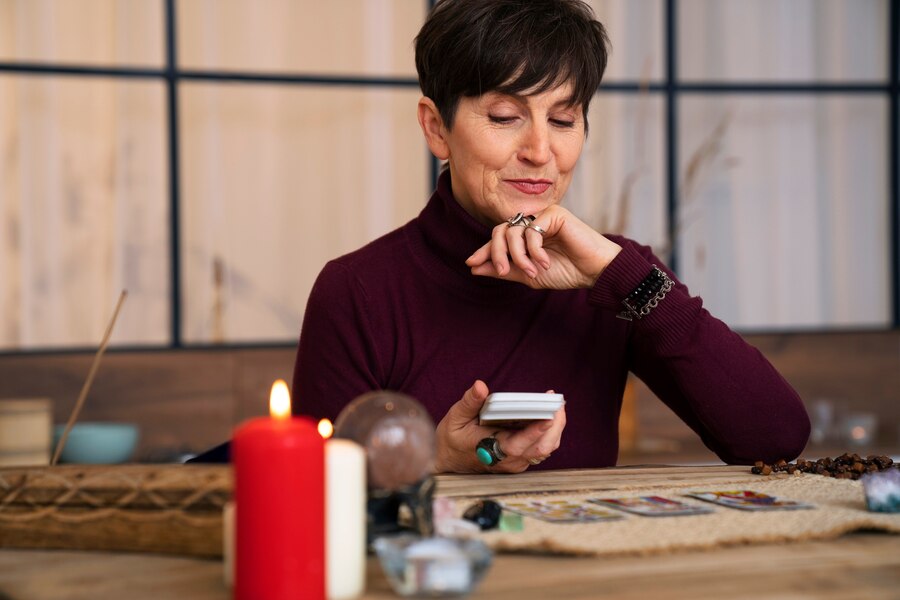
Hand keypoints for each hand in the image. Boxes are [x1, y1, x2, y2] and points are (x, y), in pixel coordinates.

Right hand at [434, 380, 566, 473]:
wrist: (448, 461)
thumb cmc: (452, 439)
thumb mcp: (455, 418)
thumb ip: (469, 402)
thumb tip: (480, 386)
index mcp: (492, 450)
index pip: (518, 444)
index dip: (535, 431)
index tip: (549, 415)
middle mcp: (508, 460)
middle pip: (542, 447)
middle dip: (555, 425)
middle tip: (558, 402)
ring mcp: (516, 462)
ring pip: (546, 449)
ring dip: (555, 428)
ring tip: (557, 405)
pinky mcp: (520, 460)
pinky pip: (541, 448)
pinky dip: (549, 432)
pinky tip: (549, 415)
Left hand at [465, 205, 621, 289]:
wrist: (594, 272)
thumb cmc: (566, 272)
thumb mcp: (528, 275)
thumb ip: (503, 269)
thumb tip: (474, 267)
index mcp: (526, 235)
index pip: (498, 238)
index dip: (484, 250)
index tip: (470, 263)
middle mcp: (532, 222)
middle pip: (500, 231)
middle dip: (496, 253)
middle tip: (505, 271)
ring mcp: (542, 216)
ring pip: (512, 232)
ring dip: (518, 256)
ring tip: (533, 271)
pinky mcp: (554, 214)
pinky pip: (531, 231)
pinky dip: (534, 251)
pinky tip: (545, 262)